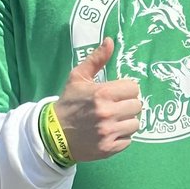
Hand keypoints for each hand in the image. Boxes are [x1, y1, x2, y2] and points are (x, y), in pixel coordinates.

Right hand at [52, 38, 141, 161]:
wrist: (52, 134)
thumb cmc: (69, 102)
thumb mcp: (78, 78)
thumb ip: (97, 59)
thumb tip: (110, 40)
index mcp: (102, 93)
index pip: (134, 88)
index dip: (126, 90)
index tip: (116, 93)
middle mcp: (107, 113)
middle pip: (137, 105)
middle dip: (127, 105)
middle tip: (114, 107)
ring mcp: (109, 132)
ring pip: (135, 123)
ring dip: (126, 121)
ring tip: (112, 120)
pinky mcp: (109, 148)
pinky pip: (128, 140)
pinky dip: (121, 137)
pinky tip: (109, 133)